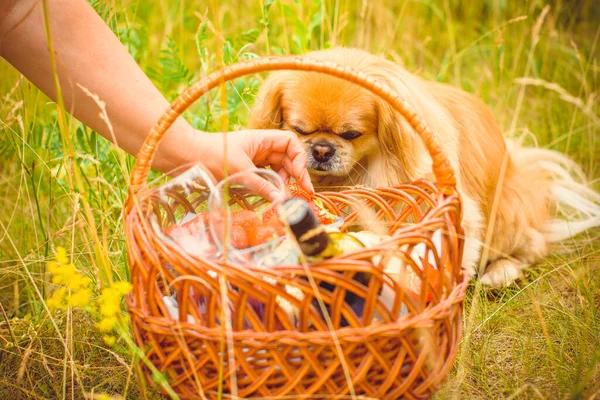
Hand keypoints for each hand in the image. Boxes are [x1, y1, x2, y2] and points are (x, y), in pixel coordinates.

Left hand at [179, 129, 314, 200]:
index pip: (290, 143)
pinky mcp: (247, 170)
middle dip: (296, 175)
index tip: (298, 175)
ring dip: (283, 183)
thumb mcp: (240, 171)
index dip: (299, 157)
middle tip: (304, 193)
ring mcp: (254, 159)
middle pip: (287, 159)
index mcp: (262, 139)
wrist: (186, 156)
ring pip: (278, 170)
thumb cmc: (212, 156)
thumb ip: (262, 185)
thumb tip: (282, 201)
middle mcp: (261, 147)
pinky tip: (271, 196)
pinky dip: (271, 187)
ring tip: (282, 197)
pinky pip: (266, 178)